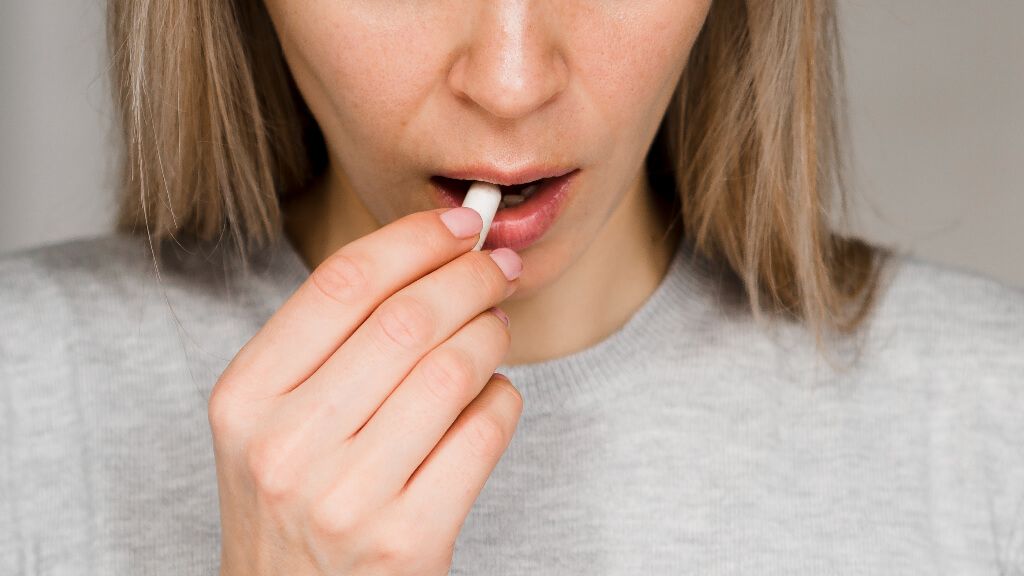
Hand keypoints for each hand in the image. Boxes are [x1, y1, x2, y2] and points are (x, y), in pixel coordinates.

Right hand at [208, 206, 523, 574]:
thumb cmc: (294, 501)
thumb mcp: (273, 420)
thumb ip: (330, 344)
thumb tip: (431, 258)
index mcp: (245, 399)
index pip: (342, 283)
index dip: (414, 239)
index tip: (460, 224)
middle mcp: (287, 446)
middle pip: (406, 319)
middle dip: (471, 276)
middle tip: (499, 267)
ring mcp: (347, 498)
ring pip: (452, 370)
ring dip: (492, 334)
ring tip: (496, 328)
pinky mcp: (408, 540)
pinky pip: (484, 432)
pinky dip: (503, 399)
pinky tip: (491, 396)